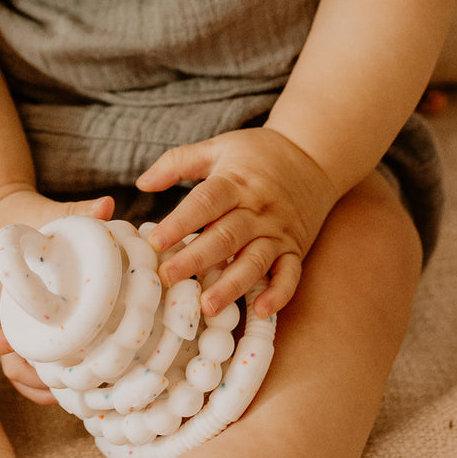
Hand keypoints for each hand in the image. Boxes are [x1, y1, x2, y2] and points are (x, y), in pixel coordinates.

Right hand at [0, 189, 114, 404]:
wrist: (19, 233)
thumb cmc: (36, 224)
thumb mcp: (53, 214)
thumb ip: (77, 211)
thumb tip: (106, 206)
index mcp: (1, 291)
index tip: (4, 341)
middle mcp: (6, 320)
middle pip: (7, 361)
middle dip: (34, 374)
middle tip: (65, 377)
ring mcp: (19, 336)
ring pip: (22, 376)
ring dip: (47, 388)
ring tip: (80, 391)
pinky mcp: (36, 346)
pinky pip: (37, 378)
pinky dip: (54, 390)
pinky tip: (82, 393)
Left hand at [136, 128, 341, 318]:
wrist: (314, 155)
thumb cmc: (259, 154)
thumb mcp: (219, 147)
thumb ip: (178, 162)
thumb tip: (142, 182)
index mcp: (236, 182)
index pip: (206, 202)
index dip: (180, 222)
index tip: (154, 241)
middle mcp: (258, 210)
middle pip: (226, 237)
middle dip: (196, 260)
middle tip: (167, 279)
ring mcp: (278, 232)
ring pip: (254, 261)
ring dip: (232, 285)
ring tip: (208, 306)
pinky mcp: (295, 249)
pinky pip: (290, 274)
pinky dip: (278, 294)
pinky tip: (261, 311)